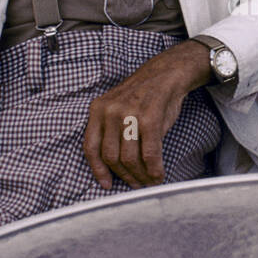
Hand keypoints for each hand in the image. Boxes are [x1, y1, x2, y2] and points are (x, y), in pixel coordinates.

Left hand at [84, 40, 211, 189]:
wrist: (166, 73)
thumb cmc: (143, 95)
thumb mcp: (117, 108)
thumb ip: (112, 132)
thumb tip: (116, 167)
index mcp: (98, 109)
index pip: (91, 147)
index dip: (98, 170)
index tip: (106, 184)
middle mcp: (110, 112)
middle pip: (111, 157)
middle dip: (124, 176)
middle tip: (135, 184)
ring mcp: (129, 115)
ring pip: (129, 158)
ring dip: (140, 175)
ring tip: (148, 181)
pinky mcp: (150, 119)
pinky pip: (149, 153)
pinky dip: (154, 169)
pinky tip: (159, 175)